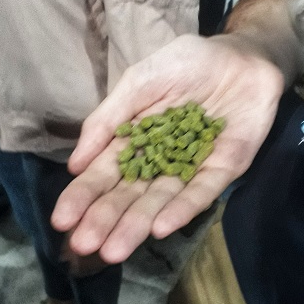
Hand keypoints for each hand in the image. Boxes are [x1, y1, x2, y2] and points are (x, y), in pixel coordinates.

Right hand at [51, 34, 283, 263]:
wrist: (242, 54)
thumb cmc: (188, 64)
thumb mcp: (140, 82)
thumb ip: (109, 119)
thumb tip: (75, 163)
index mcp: (134, 141)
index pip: (104, 173)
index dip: (83, 196)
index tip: (61, 220)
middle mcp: (159, 161)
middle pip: (129, 195)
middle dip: (105, 219)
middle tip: (83, 243)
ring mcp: (191, 168)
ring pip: (161, 201)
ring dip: (136, 226)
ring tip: (113, 250)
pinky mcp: (223, 169)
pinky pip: (201, 192)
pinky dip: (181, 209)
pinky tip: (160, 228)